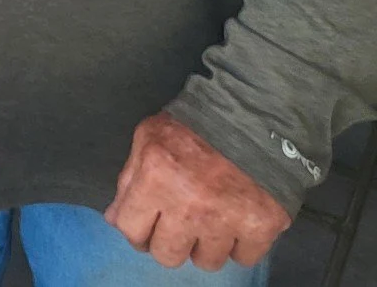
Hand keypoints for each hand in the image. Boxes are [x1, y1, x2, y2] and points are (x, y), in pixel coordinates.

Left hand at [104, 113, 292, 270]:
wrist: (254, 116)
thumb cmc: (194, 124)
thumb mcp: (149, 138)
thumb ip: (129, 179)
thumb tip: (115, 218)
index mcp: (156, 180)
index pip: (131, 230)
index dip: (137, 229)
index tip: (148, 224)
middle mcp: (189, 206)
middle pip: (167, 256)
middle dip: (169, 241)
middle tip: (179, 223)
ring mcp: (227, 220)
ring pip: (206, 262)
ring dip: (205, 245)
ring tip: (210, 219)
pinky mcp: (261, 227)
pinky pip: (244, 258)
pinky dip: (240, 244)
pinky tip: (237, 221)